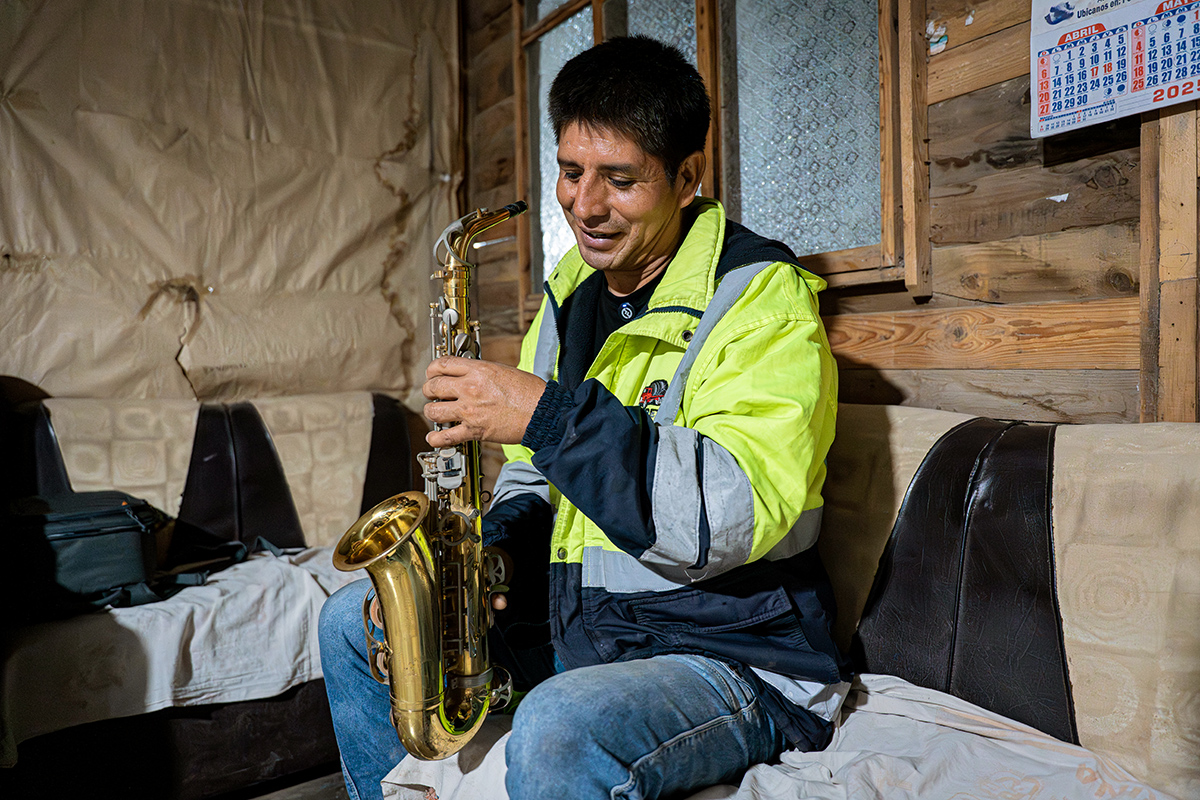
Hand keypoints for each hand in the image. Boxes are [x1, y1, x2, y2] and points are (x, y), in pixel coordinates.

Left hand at [422, 356, 545, 446]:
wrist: (542, 413)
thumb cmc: (530, 392)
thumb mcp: (503, 370)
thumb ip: (481, 371)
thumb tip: (468, 374)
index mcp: (478, 370)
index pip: (442, 364)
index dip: (432, 369)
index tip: (432, 374)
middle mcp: (470, 388)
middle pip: (433, 386)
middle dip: (429, 390)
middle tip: (432, 393)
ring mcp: (470, 410)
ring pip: (433, 411)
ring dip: (432, 412)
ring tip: (436, 412)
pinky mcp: (474, 430)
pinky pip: (446, 437)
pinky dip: (437, 439)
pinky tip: (435, 438)